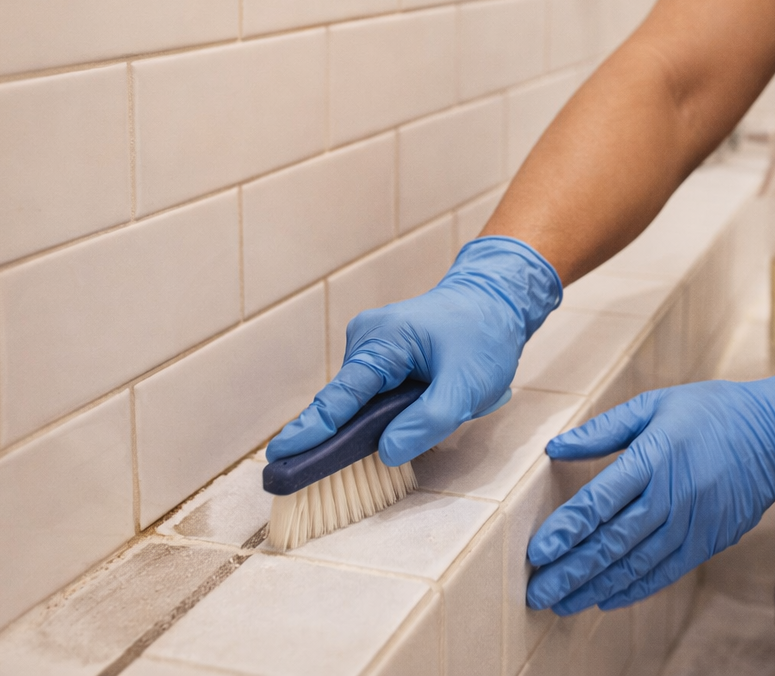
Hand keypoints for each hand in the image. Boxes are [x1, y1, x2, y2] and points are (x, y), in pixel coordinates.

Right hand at [266, 237, 561, 466]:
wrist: (496, 300)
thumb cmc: (483, 337)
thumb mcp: (467, 386)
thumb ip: (427, 422)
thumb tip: (386, 452)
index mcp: (381, 341)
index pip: (339, 396)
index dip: (311, 431)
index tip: (278, 456)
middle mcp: (365, 341)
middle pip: (346, 405)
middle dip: (351, 438)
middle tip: (341, 474)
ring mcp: (370, 348)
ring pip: (362, 404)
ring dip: (382, 424)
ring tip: (424, 419)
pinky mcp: (381, 359)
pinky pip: (373, 397)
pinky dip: (387, 414)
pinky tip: (413, 416)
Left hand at [525, 372, 774, 613]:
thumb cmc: (710, 410)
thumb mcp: (655, 404)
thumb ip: (603, 430)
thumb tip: (555, 448)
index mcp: (655, 456)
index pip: (602, 500)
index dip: (568, 528)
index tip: (538, 551)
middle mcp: (673, 494)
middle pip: (614, 541)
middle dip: (573, 570)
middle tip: (538, 592)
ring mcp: (694, 521)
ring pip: (637, 563)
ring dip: (596, 586)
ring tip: (563, 603)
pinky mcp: (710, 539)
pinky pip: (667, 570)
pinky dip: (636, 588)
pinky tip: (606, 599)